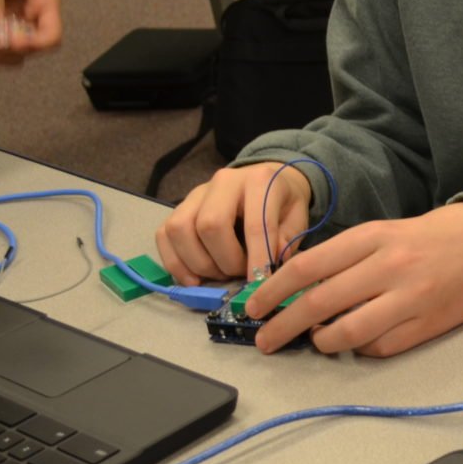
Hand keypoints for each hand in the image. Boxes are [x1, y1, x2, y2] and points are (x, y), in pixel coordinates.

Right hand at [157, 162, 314, 284]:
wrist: (266, 178)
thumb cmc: (283, 202)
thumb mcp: (298, 217)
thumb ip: (287, 239)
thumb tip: (269, 266)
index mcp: (259, 181)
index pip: (255, 223)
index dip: (256, 258)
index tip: (259, 284)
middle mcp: (223, 181)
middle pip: (209, 225)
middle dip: (224, 261)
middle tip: (239, 274)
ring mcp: (196, 193)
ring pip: (180, 229)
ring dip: (199, 263)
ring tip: (219, 274)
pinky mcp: (179, 207)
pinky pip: (164, 235)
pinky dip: (175, 263)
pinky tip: (194, 279)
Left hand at [246, 202, 462, 356]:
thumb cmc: (428, 238)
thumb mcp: (382, 233)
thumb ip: (344, 257)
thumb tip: (298, 290)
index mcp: (373, 237)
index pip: (308, 266)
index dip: (274, 290)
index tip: (255, 306)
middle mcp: (389, 266)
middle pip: (319, 303)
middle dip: (283, 326)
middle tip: (265, 340)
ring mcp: (409, 299)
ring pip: (347, 333)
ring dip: (321, 342)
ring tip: (315, 341)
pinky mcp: (426, 326)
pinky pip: (379, 347)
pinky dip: (358, 349)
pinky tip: (355, 341)